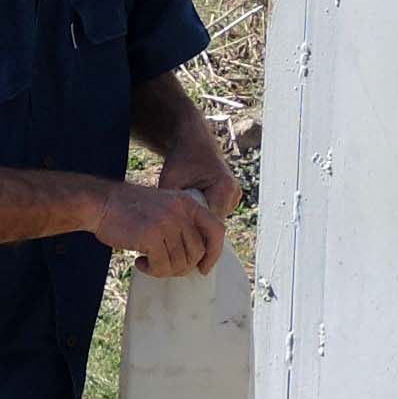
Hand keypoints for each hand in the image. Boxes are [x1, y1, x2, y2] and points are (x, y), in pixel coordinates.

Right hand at [93, 180, 217, 277]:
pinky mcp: (151, 235)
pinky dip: (151, 270)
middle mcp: (182, 211)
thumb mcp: (164, 207)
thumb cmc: (130, 210)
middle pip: (197, 253)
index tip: (203, 269)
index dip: (214, 254)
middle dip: (181, 267)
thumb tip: (197, 258)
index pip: (217, 230)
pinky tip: (139, 262)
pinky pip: (161, 266)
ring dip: (163, 270)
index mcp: (188, 203)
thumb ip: (182, 224)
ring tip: (149, 263)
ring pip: (179, 263)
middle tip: (163, 266)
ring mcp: (167, 222)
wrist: (101, 203)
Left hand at [155, 148, 235, 272]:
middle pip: (214, 228)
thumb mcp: (171, 181)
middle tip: (178, 256)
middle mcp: (232, 193)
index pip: (212, 228)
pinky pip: (214, 216)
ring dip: (199, 232)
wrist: (193, 139)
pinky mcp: (228, 196)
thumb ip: (172, 208)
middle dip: (197, 241)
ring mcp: (233, 195)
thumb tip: (164, 235)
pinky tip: (187, 226)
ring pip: (215, 224)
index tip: (181, 259)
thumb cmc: (181, 157)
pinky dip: (201, 222)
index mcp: (223, 188)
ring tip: (180, 240)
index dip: (196, 245)